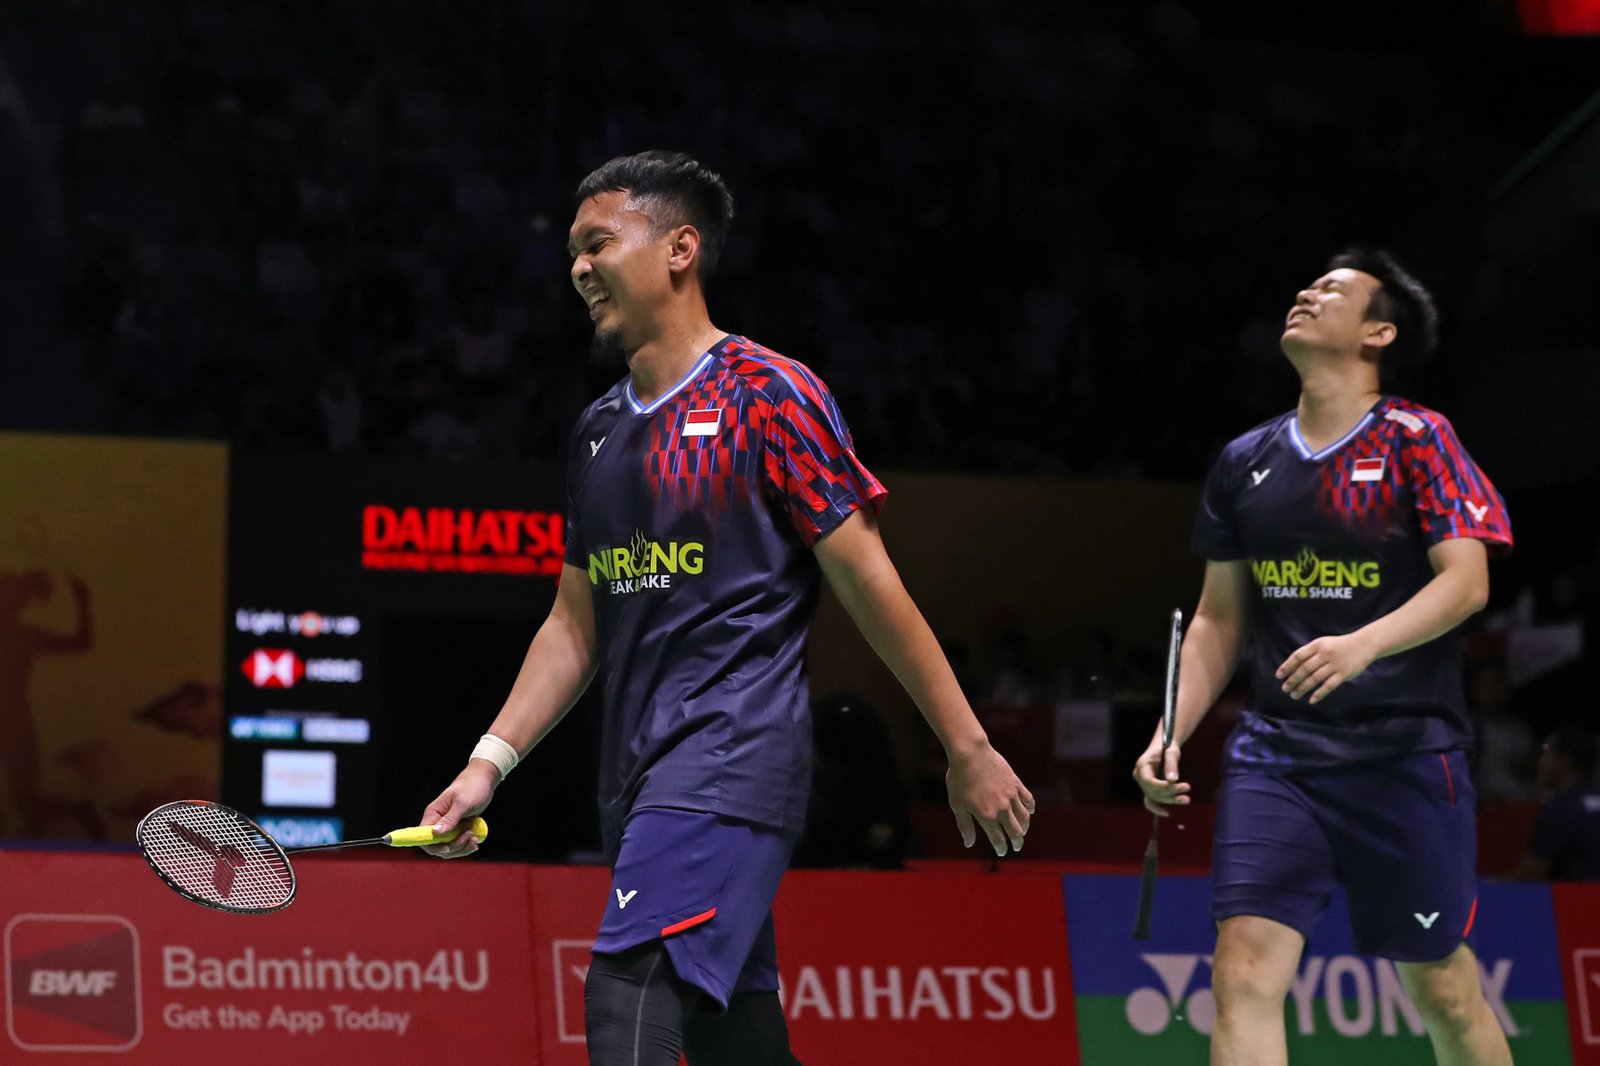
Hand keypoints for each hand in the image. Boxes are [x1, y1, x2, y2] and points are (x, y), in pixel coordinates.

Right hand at [419, 763, 496, 857]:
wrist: (483, 781)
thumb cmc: (472, 787)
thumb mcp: (462, 803)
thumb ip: (450, 819)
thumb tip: (435, 833)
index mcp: (433, 814)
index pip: (423, 837)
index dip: (432, 847)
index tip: (447, 848)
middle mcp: (437, 822)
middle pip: (437, 846)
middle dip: (454, 847)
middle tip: (469, 835)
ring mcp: (448, 827)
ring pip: (449, 848)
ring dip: (462, 847)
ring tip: (474, 837)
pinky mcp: (457, 829)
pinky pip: (458, 845)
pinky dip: (466, 846)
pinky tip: (475, 840)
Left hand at [946, 740, 1034, 856]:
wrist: (971, 753)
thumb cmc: (959, 779)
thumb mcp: (957, 805)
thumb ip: (965, 825)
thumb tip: (969, 844)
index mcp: (987, 816)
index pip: (998, 839)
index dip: (1001, 848)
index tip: (1001, 852)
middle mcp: (1002, 808)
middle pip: (1015, 831)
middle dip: (1017, 842)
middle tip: (1017, 846)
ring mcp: (1011, 795)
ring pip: (1024, 818)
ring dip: (1025, 827)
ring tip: (1023, 832)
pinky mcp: (1016, 783)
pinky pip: (1028, 800)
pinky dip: (1030, 808)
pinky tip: (1029, 812)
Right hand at [1133, 738, 1188, 816]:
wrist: (1165, 746)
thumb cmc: (1168, 747)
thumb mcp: (1171, 753)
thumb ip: (1171, 765)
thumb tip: (1173, 780)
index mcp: (1142, 765)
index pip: (1148, 780)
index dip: (1160, 786)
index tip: (1174, 785)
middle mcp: (1140, 775)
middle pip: (1153, 790)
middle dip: (1170, 791)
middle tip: (1187, 786)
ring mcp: (1144, 783)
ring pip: (1155, 797)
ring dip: (1170, 799)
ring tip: (1187, 799)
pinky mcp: (1149, 789)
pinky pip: (1150, 801)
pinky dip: (1157, 808)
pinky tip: (1167, 813)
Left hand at [1276, 632, 1375, 703]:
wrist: (1364, 644)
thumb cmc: (1339, 646)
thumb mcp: (1323, 644)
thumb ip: (1309, 654)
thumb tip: (1291, 668)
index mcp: (1317, 645)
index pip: (1298, 656)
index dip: (1287, 666)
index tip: (1279, 676)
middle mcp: (1325, 654)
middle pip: (1304, 669)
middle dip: (1293, 680)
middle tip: (1284, 689)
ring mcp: (1335, 664)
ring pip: (1314, 678)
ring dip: (1302, 688)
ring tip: (1294, 695)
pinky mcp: (1344, 674)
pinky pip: (1329, 685)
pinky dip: (1319, 693)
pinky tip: (1311, 700)